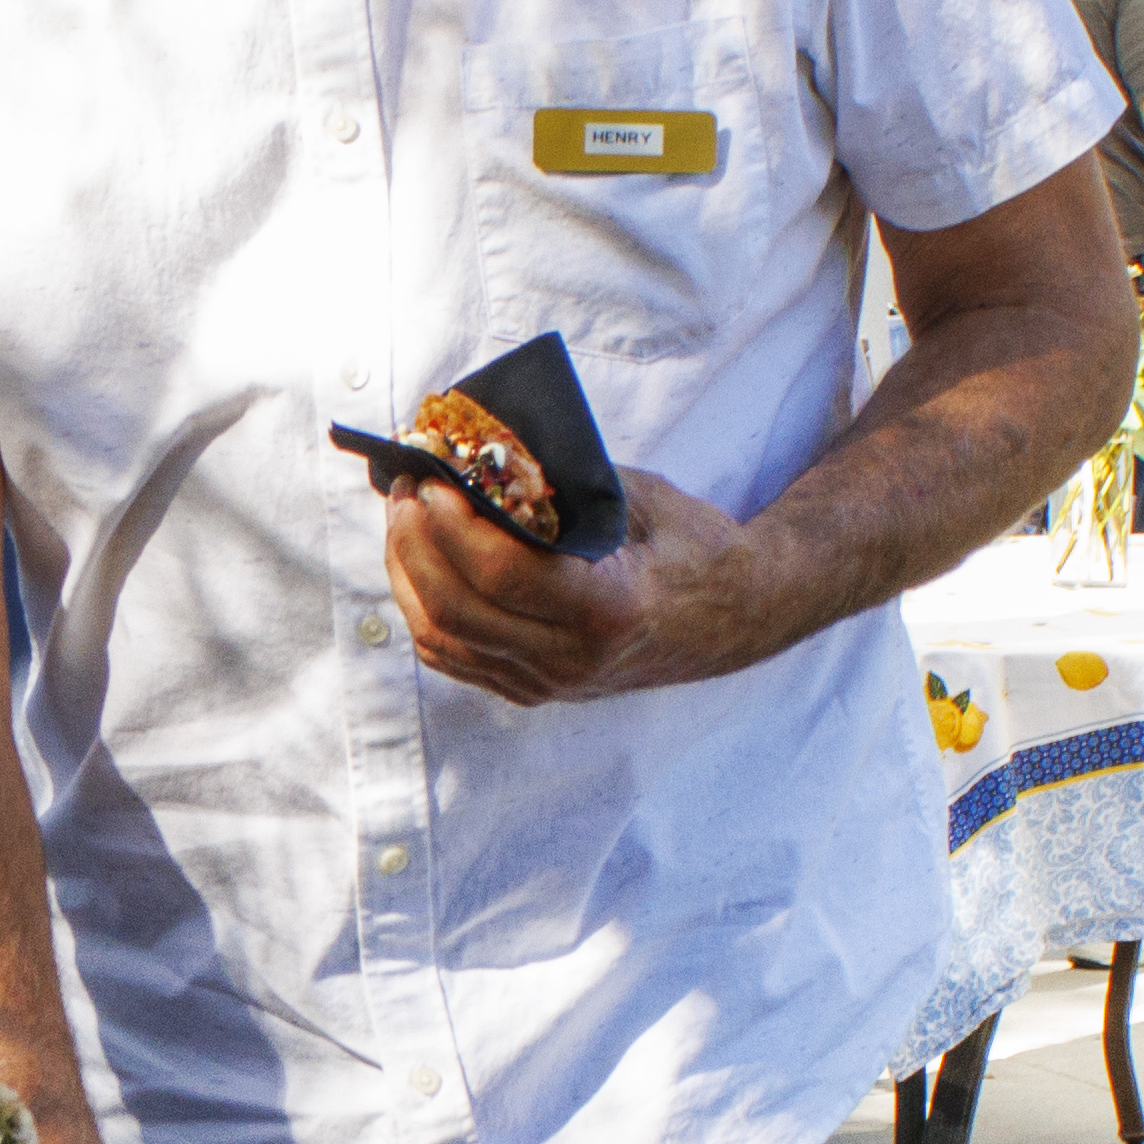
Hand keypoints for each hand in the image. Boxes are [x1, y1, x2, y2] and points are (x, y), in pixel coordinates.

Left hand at [374, 461, 764, 704]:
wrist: (738, 615)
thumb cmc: (693, 546)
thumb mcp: (636, 497)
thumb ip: (559, 484)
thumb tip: (475, 454)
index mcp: (608, 609)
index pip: (501, 574)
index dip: (451, 526)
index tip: (432, 481)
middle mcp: (572, 659)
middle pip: (456, 611)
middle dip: (414, 544)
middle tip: (406, 491)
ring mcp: (549, 682)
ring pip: (443, 640)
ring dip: (408, 574)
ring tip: (405, 518)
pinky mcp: (532, 689)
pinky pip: (454, 656)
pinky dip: (423, 608)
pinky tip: (419, 563)